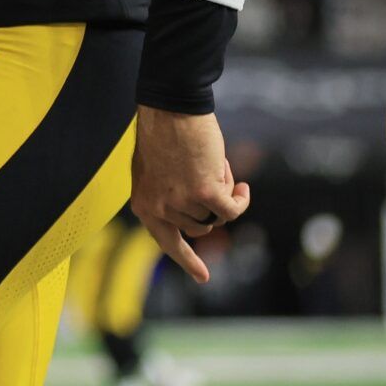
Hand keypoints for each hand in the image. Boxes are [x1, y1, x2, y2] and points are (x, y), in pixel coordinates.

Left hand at [131, 105, 249, 282]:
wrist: (169, 107)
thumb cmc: (162, 132)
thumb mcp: (156, 170)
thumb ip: (169, 195)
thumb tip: (193, 216)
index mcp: (143, 203)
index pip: (166, 240)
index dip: (186, 258)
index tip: (203, 277)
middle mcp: (158, 208)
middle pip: (199, 226)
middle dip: (208, 205)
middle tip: (209, 173)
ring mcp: (181, 203)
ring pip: (215, 214)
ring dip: (220, 190)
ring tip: (210, 161)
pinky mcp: (204, 193)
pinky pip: (231, 209)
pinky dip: (240, 199)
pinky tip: (241, 187)